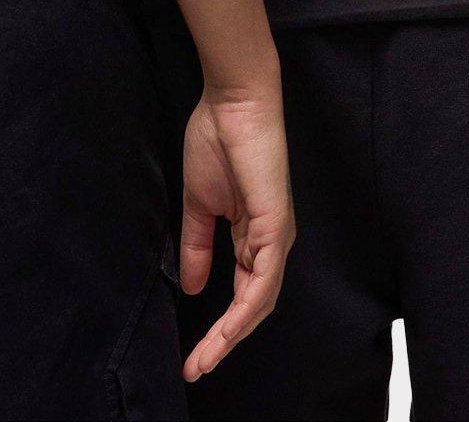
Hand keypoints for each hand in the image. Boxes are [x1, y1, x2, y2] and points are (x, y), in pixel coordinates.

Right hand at [178, 84, 294, 381]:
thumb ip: (198, 245)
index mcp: (253, 235)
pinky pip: (264, 279)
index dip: (218, 326)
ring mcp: (276, 235)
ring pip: (260, 301)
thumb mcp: (199, 203)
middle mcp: (270, 241)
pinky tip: (228, 328)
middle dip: (223, 341)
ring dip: (232, 334)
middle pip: (252, 307)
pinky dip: (246, 309)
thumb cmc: (216, 139)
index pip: (240, 294)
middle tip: (195, 368)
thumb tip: (194, 288)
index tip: (192, 354)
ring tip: (205, 358)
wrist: (232, 101)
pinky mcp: (275, 225)